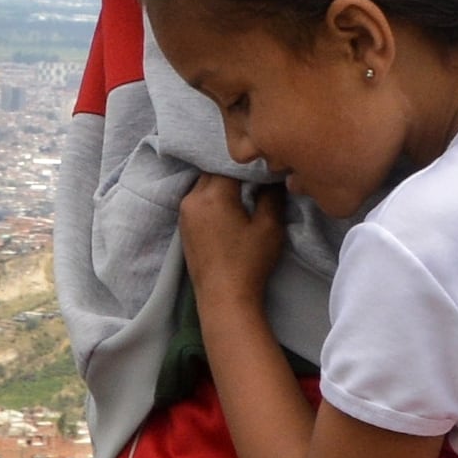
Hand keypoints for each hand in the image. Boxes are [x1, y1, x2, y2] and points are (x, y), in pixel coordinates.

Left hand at [178, 171, 288, 308]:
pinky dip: (212, 195)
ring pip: (203, 184)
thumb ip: (272, 196)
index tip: (263, 160)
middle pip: (212, 171)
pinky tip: (228, 202)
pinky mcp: (184, 225)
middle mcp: (193, 199)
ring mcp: (185, 213)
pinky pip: (198, 199)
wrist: (224, 296)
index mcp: (213, 195)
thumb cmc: (249, 262)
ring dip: (221, 181)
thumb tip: (273, 178)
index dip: (247, 162)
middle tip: (255, 170)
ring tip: (244, 185)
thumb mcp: (269, 226)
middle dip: (232, 169)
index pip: (229, 164)